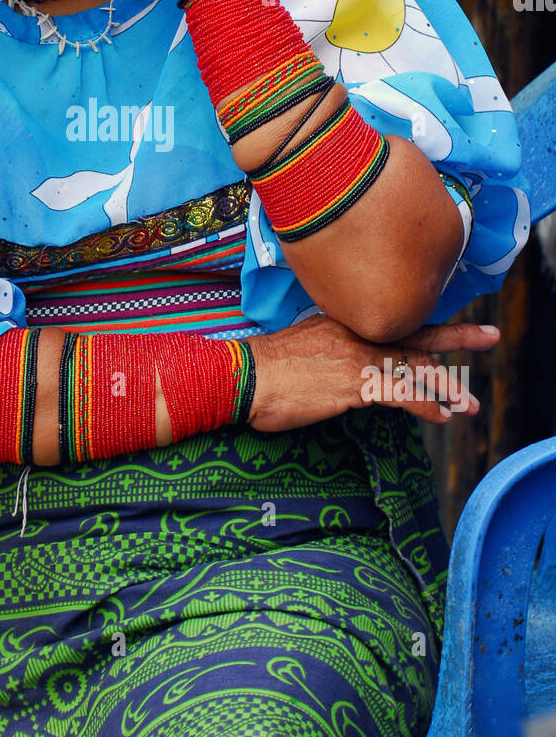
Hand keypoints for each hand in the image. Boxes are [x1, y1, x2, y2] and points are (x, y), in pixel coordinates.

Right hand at [246, 315, 499, 431]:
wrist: (245, 376)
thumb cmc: (266, 366)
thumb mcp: (302, 342)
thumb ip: (330, 345)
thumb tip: (341, 359)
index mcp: (344, 321)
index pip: (394, 320)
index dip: (425, 325)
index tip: (450, 328)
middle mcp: (357, 333)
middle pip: (416, 333)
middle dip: (457, 337)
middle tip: (489, 336)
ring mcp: (358, 357)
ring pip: (416, 366)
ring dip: (449, 385)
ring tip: (471, 402)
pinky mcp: (355, 384)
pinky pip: (402, 394)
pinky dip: (425, 405)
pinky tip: (441, 416)